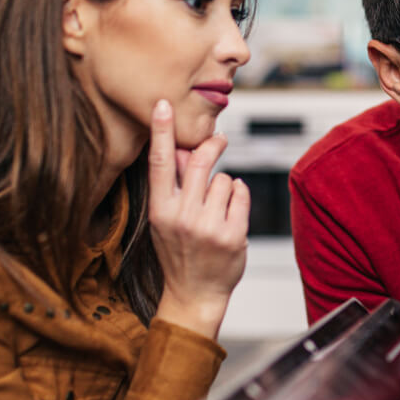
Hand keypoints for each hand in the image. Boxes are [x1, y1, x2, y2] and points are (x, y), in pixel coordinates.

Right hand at [147, 99, 250, 338]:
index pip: (159, 163)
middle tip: (219, 139)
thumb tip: (177, 147)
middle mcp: (182, 217)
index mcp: (160, 210)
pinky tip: (230, 213)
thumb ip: (172, 184)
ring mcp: (208, 227)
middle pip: (199, 161)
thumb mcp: (165, 219)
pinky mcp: (233, 235)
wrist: (194, 294)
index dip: (161, 131)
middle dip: (212, 145)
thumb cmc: (179, 252)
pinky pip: (241, 193)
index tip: (163, 105)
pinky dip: (239, 196)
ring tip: (216, 207)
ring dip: (225, 184)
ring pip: (224, 178)